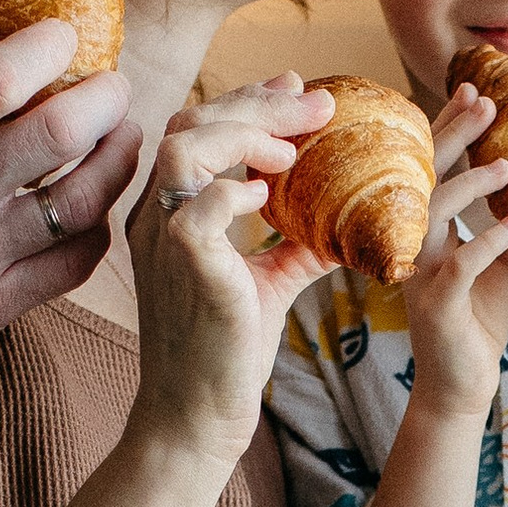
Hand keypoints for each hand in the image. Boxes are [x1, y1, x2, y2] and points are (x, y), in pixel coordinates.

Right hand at [0, 23, 144, 420]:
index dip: (50, 44)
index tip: (65, 37)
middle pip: (61, 131)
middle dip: (106, 97)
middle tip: (113, 89)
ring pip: (83, 199)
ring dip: (118, 159)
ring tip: (122, 139)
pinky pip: (73, 263)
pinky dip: (98, 226)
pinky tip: (95, 208)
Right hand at [124, 80, 337, 470]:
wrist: (196, 416)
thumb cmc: (226, 355)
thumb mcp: (269, 283)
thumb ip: (298, 244)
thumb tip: (351, 220)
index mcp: (169, 213)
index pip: (196, 130)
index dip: (246, 102)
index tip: (296, 89)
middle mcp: (156, 215)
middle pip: (191, 122)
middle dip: (257, 103)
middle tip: (316, 99)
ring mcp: (161, 235)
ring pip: (187, 144)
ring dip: (247, 133)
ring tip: (294, 148)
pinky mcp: (182, 261)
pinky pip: (202, 200)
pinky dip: (239, 188)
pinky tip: (271, 198)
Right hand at [402, 85, 507, 422]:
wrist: (463, 384)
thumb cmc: (477, 322)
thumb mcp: (501, 266)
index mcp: (428, 230)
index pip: (435, 167)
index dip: (451, 127)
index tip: (475, 91)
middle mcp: (416, 244)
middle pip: (426, 176)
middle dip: (454, 135)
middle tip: (484, 100)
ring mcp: (422, 274)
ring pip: (434, 213)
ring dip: (470, 184)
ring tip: (506, 163)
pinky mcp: (439, 304)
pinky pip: (461, 264)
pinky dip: (490, 241)